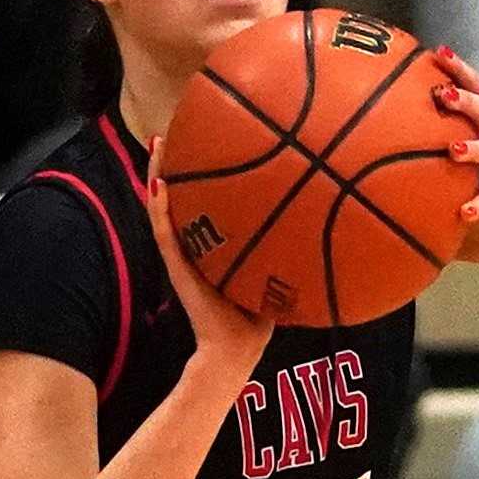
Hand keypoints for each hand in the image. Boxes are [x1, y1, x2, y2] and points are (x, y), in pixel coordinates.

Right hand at [146, 136, 274, 381]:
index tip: (204, 136)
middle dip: (175, 162)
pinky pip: (165, 233)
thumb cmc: (256, 314)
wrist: (234, 348)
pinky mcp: (177, 269)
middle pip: (178, 194)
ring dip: (158, 175)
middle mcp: (193, 243)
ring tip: (158, 143)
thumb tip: (322, 214)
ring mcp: (181, 254)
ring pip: (164, 206)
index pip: (202, 199)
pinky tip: (157, 184)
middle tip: (173, 130)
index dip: (200, 170)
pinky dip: (159, 209)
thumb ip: (286, 243)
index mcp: (213, 242)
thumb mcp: (275, 269)